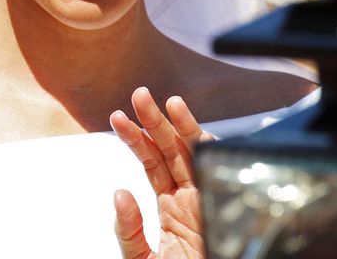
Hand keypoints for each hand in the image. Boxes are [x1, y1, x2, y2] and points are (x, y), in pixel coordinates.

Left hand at [110, 87, 210, 258]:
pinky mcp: (219, 204)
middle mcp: (190, 198)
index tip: (117, 117)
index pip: (152, 163)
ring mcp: (207, 198)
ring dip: (175, 124)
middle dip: (153, 121)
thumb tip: (120, 193)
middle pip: (170, 151)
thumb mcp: (141, 258)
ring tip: (158, 99)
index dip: (135, 139)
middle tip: (137, 95)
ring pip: (190, 152)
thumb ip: (128, 229)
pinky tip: (182, 119)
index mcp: (172, 208)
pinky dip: (199, 140)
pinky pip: (210, 166)